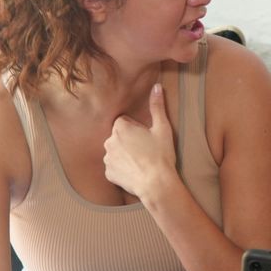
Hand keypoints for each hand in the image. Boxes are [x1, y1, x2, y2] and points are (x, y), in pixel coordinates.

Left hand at [104, 83, 177, 201]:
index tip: (146, 137)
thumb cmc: (160, 155)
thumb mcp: (162, 128)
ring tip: (140, 162)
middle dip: (128, 141)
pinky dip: (122, 169)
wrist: (156, 184)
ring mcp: (107, 158)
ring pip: (115, 152)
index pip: (124, 122)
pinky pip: (114, 167)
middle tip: (145, 150)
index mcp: (121, 128)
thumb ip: (157, 106)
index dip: (136, 128)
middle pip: (118, 136)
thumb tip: (157, 86)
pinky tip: (135, 172)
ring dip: (124, 154)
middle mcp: (109, 141)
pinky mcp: (108, 173)